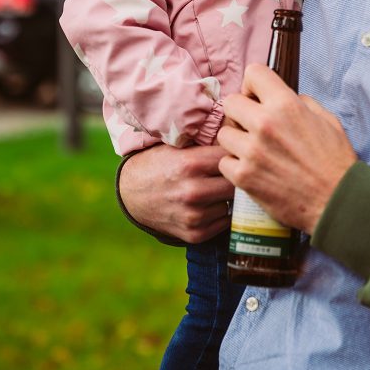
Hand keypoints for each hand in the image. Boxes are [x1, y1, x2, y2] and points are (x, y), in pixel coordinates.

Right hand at [118, 142, 234, 242]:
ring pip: (232, 203)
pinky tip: (211, 203)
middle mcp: (193, 191)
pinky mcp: (195, 234)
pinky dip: (222, 213)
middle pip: (235, 183)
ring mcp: (194, 215)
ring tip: (218, 188)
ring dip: (228, 197)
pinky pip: (224, 222)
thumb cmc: (159, 164)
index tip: (234, 153)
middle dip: (236, 176)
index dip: (234, 154)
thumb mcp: (177, 146)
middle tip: (234, 172)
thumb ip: (205, 142)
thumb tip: (237, 135)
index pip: (230, 156)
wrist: (132, 194)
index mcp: (190, 164)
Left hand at [218, 64, 356, 233]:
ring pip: (224, 133)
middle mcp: (265, 124)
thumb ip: (300, 102)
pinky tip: (252, 169)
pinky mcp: (243, 176)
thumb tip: (279, 97)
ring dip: (236, 140)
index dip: (254, 85)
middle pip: (230, 102)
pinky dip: (235, 166)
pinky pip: (224, 162)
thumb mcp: (326, 119)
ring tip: (253, 150)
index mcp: (286, 105)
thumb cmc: (335, 161)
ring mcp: (251, 151)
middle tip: (252, 125)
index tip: (258, 98)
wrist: (336, 202)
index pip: (253, 73)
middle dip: (241, 112)